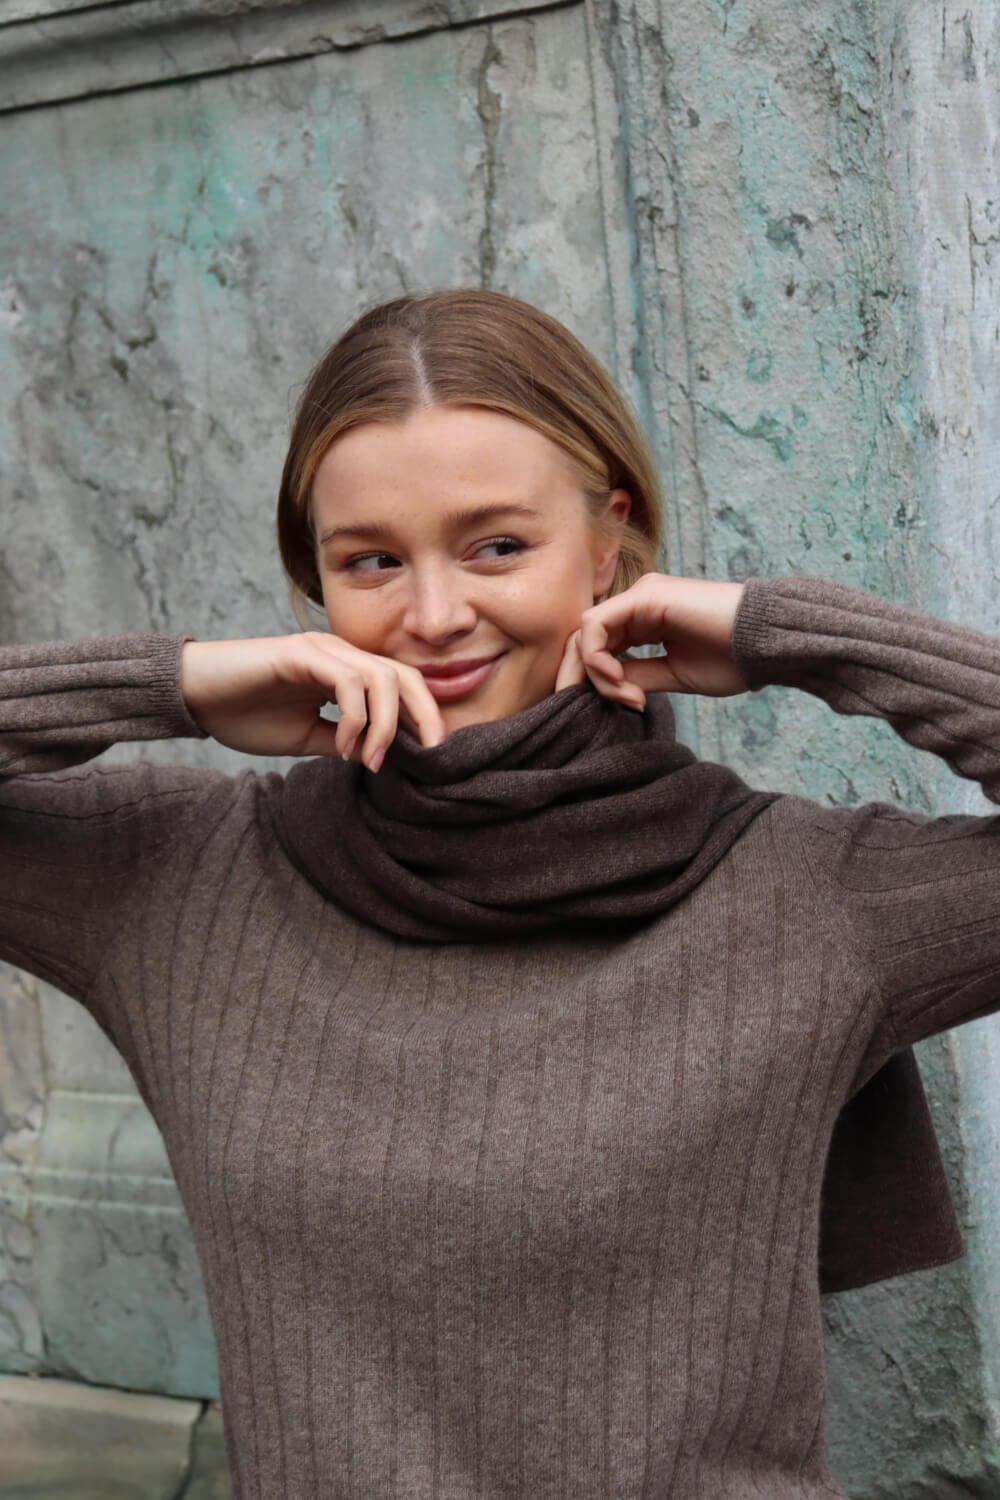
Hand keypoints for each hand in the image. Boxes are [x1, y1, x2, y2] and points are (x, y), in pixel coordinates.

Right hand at [179, 633, 444, 767]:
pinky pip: (347, 680)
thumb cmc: (244, 714)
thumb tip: (377, 758)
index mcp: (345, 672)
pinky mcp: (301, 653)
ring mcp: (323, 650)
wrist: (194, 696)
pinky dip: (355, 717)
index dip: (423, 719)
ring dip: (385, 724)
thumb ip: (342, 741)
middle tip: (428, 757)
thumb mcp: (304, 738)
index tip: (430, 759)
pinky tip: (342, 746)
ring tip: (371, 760)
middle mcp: (341, 654)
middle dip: (425, 717)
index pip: (403, 687)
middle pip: (405, 676)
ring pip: (382, 677)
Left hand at [555, 572, 747, 709]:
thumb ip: (635, 676)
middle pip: (587, 639)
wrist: (765, 644)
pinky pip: (596, 624)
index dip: (599, 680)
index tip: (630, 705)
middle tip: (612, 704)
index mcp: (645, 620)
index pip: (600, 647)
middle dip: (587, 677)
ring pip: (588, 632)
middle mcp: (638, 604)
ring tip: (626, 694)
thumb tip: (603, 689)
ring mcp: (639, 596)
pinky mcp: (643, 596)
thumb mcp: (672, 674)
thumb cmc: (731, 659)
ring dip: (596, 671)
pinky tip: (620, 678)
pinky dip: (599, 656)